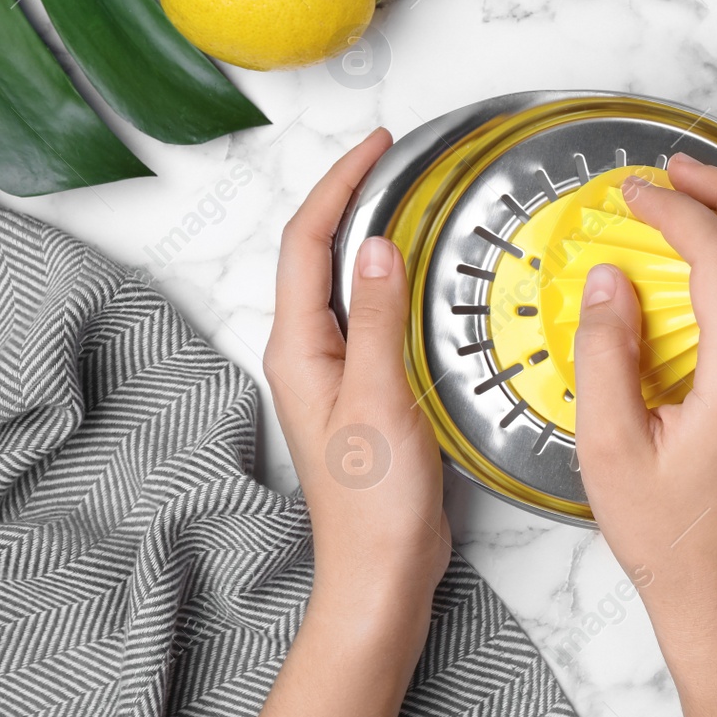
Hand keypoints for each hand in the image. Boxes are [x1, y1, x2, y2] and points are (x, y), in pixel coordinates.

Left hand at [232, 130, 450, 716]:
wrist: (380, 570)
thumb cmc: (373, 501)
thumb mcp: (379, 396)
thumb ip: (378, 317)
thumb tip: (379, 245)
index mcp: (298, 347)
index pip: (307, 240)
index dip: (339, 184)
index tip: (375, 146)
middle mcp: (306, 352)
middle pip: (316, 251)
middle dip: (349, 197)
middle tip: (393, 158)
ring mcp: (332, 370)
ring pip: (342, 280)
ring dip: (369, 233)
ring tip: (406, 197)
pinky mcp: (361, 388)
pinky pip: (368, 312)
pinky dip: (389, 278)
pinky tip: (418, 275)